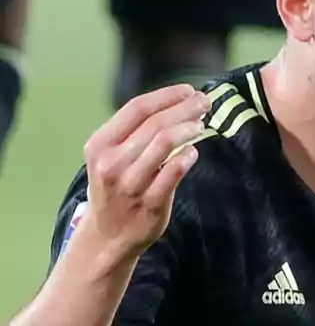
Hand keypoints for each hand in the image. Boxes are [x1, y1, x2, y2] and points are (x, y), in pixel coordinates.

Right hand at [77, 85, 207, 264]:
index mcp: (100, 145)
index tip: (189, 90)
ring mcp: (131, 183)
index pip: (136, 109)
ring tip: (201, 125)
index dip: (166, 96)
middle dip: (184, 109)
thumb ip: (133, 133)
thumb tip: (174, 104)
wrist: (108, 235)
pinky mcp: (150, 202)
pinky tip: (194, 152)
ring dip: (188, 129)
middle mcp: (112, 162)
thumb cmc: (115, 188)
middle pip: (154, 124)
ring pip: (164, 143)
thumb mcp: (109, 157)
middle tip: (205, 103)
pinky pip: (174, 171)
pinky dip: (188, 156)